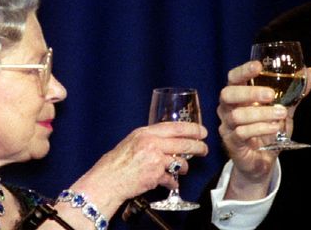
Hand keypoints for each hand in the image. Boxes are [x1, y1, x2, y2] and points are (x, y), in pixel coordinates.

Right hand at [66, 121, 207, 217]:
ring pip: (180, 163)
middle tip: (203, 150)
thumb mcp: (132, 141)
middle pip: (184, 144)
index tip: (202, 131)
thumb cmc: (116, 162)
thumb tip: (167, 139)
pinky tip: (170, 182)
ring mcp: (155, 160)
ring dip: (184, 167)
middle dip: (198, 147)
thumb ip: (150, 138)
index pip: (176, 127)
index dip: (193, 129)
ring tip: (183, 169)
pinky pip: (171, 179)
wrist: (107, 180)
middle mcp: (151, 144)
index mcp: (146, 133)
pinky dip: (172, 182)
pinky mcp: (155, 176)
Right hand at [218, 61, 310, 199]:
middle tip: (270, 94)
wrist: (262, 160)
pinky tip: (274, 128)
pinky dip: (260, 129)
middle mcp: (227, 108)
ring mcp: (227, 126)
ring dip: (261, 114)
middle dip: (250, 92)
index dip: (243, 71)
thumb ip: (295, 92)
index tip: (258, 66)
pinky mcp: (231, 142)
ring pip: (237, 115)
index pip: (234, 77)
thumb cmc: (268, 129)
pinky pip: (241, 133)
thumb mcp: (284, 108)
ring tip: (280, 114)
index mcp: (237, 95)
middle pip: (228, 94)